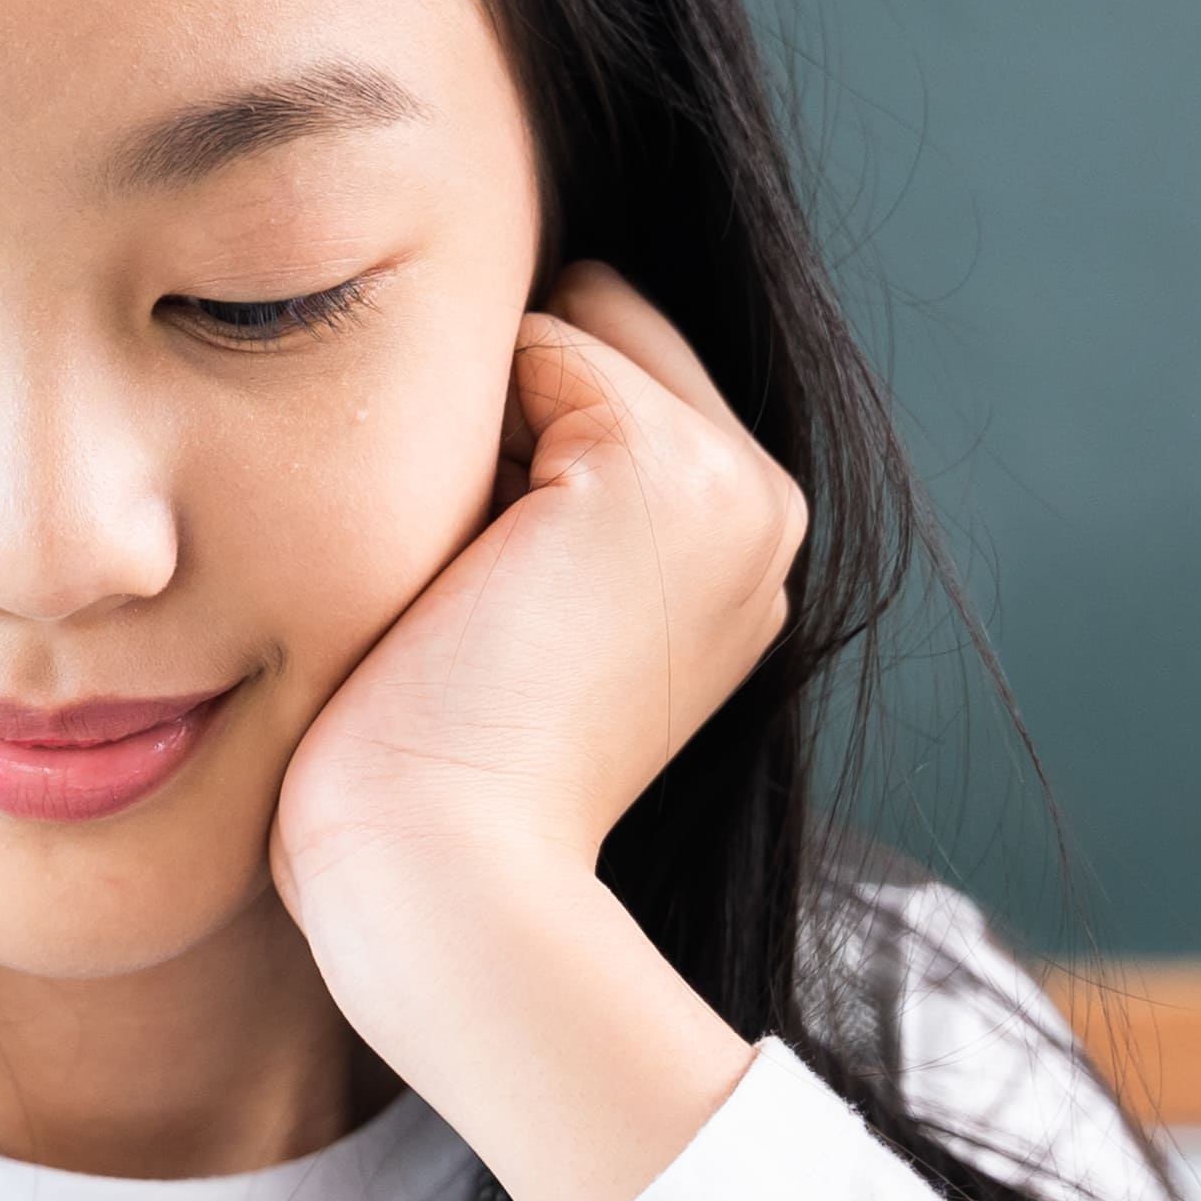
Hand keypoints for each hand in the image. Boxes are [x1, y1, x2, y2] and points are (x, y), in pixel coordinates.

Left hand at [269, 260, 804, 920]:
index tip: (486, 594)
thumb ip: (545, 501)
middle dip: (509, 409)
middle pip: (602, 326)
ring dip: (480, 424)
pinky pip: (536, 339)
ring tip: (472, 585)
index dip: (515, 440)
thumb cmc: (434, 775)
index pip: (619, 373)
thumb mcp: (522, 615)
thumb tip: (488, 368)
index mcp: (741, 551)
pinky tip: (468, 571)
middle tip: (475, 591)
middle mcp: (767, 511)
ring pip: (568, 324)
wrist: (443, 876)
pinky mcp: (658, 466)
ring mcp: (730, 484)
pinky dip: (465, 430)